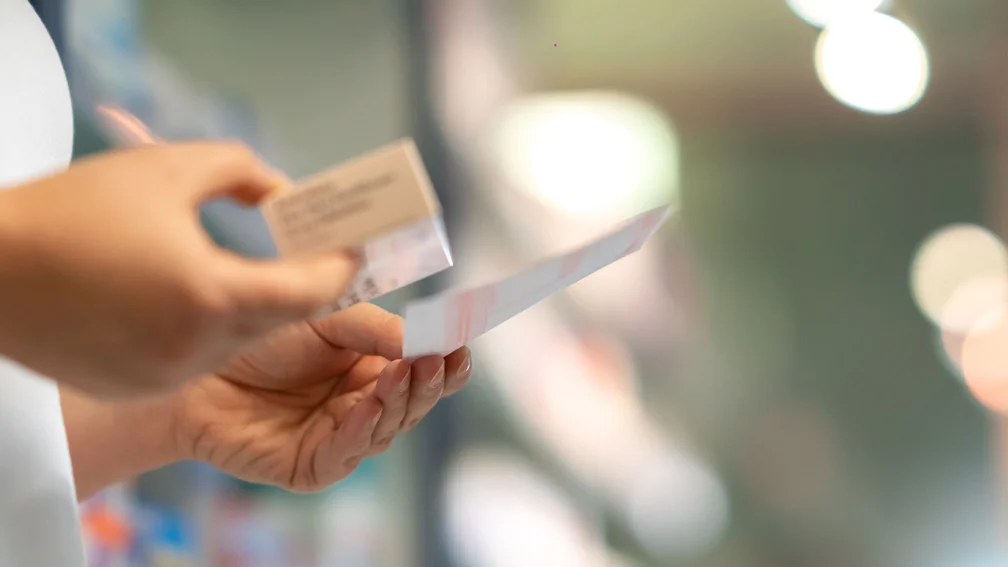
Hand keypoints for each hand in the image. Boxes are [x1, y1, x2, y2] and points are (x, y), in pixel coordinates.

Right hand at [0, 142, 357, 397]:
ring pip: (238, 343)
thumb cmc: (72, 208)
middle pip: (279, 321)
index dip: (338, 270)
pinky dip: (207, 331)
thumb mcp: (168, 167)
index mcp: (212, 294)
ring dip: (253, 310)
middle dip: (301, 290)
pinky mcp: (136, 387)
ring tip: (254, 273)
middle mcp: (196, 348)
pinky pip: (196, 360)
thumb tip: (286, 195)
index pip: (310, 293)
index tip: (353, 250)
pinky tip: (189, 300)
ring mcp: (164, 376)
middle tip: (318, 260)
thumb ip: (243, 172)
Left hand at [172, 303, 471, 491]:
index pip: (424, 370)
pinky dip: (364, 427)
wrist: (193, 371)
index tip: (462, 343)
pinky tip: (371, 402)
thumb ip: (374, 330)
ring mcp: (341, 438)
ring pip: (389, 428)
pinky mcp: (313, 466)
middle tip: (439, 357)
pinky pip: (349, 451)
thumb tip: (422, 341)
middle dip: (430, 380)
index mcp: (373, 369)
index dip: (447, 361)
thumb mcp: (325, 321)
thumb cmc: (258, 341)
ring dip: (402, 400)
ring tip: (408, 369)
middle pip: (415, 402)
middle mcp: (364, 406)